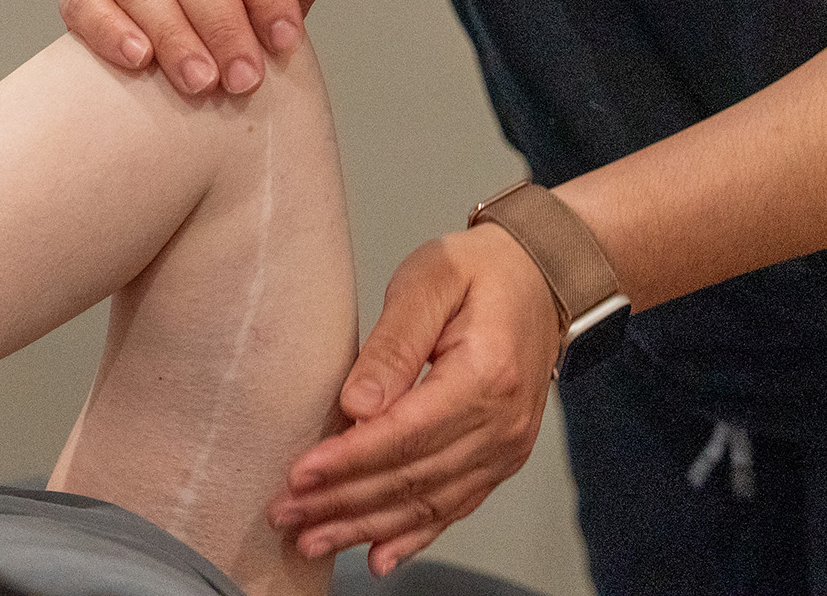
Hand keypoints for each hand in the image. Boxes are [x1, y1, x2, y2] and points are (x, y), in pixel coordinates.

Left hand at [267, 226, 560, 575]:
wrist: (541, 279)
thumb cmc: (480, 271)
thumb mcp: (430, 279)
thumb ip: (392, 343)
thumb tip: (355, 406)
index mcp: (485, 375)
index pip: (405, 435)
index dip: (348, 461)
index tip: (299, 475)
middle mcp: (501, 424)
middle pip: (411, 479)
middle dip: (342, 503)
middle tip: (286, 514)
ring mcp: (505, 448)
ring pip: (427, 503)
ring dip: (365, 527)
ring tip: (312, 539)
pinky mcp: (499, 459)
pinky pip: (454, 507)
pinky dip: (412, 536)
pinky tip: (376, 556)